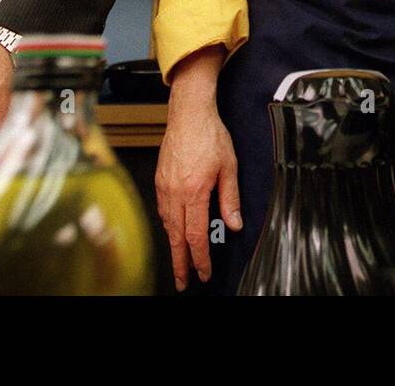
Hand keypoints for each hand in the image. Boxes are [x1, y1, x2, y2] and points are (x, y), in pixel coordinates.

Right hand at [155, 47, 241, 291]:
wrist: (189, 113)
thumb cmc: (210, 135)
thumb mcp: (229, 167)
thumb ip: (230, 198)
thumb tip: (235, 224)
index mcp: (194, 192)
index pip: (195, 235)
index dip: (199, 258)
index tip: (203, 272)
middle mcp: (175, 192)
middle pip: (176, 236)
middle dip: (180, 262)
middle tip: (182, 281)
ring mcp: (164, 186)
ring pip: (167, 224)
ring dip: (173, 245)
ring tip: (179, 261)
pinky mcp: (159, 179)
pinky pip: (162, 209)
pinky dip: (168, 225)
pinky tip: (173, 229)